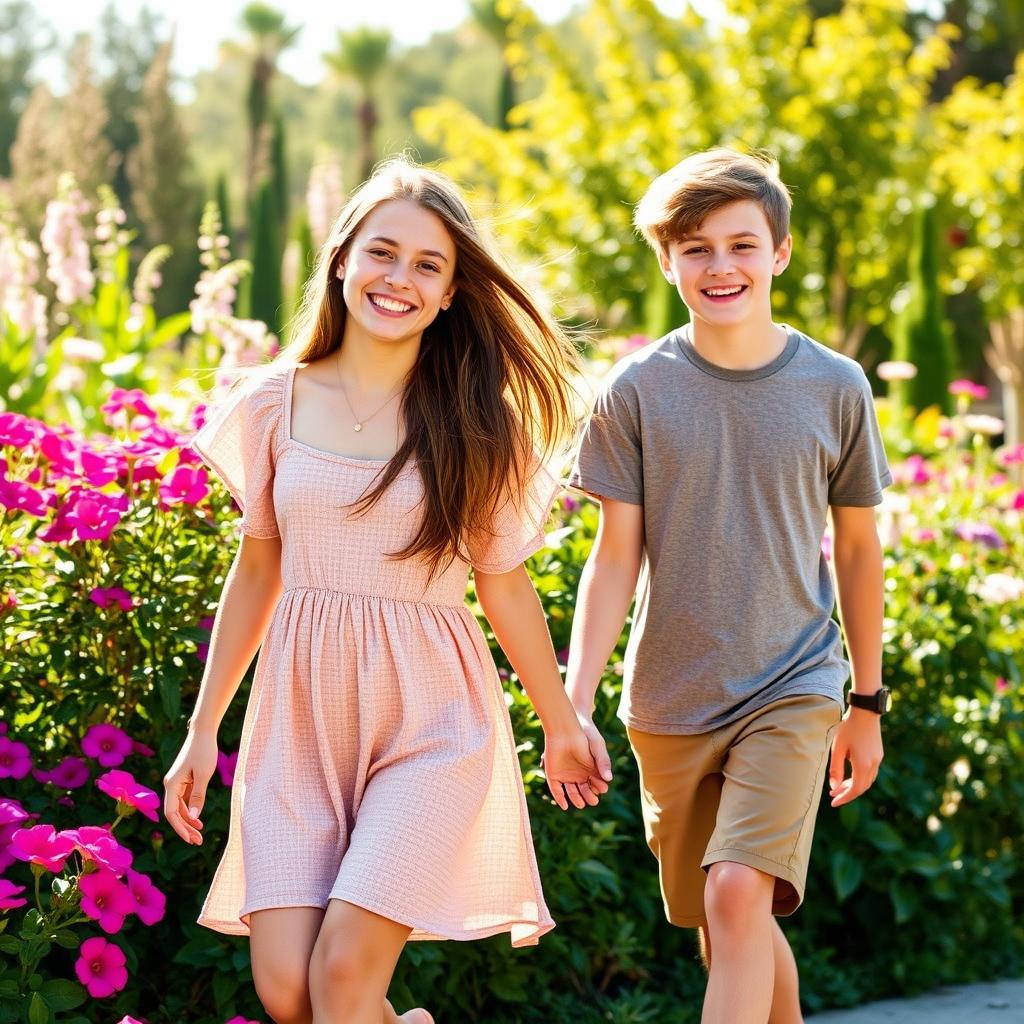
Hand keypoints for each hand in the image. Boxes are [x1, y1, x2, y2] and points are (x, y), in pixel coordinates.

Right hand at [162, 729, 218, 844]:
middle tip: (198, 842)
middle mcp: (171, 785)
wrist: (203, 732)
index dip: (179, 828)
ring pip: (179, 808)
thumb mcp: (204, 774)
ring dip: (188, 821)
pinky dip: (190, 811)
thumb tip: (193, 818)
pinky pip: (184, 801)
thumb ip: (198, 796)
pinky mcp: (183, 780)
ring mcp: (176, 783)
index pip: (171, 813)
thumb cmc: (204, 750)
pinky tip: (198, 821)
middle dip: (185, 828)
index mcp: (172, 784)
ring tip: (199, 835)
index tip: (190, 839)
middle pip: (174, 813)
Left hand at [541, 725, 609, 810]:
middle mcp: (581, 775)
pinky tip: (564, 804)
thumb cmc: (587, 735)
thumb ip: (603, 762)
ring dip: (576, 798)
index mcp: (593, 771)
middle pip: (586, 792)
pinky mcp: (555, 774)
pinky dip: (560, 798)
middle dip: (589, 796)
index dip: (599, 789)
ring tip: (579, 801)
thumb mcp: (598, 747)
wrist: (567, 725)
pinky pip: (557, 789)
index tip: (601, 787)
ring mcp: (568, 775)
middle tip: (591, 798)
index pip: (598, 786)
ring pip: (573, 793)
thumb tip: (609, 779)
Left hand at [829, 707, 883, 807]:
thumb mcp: (837, 748)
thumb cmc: (848, 728)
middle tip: (833, 796)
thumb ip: (835, 769)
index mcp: (863, 765)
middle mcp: (873, 765)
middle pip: (862, 787)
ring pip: (867, 781)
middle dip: (847, 793)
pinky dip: (860, 778)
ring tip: (839, 787)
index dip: (844, 798)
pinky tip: (849, 775)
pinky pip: (870, 773)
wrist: (865, 711)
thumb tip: (834, 788)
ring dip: (854, 786)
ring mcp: (878, 759)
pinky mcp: (878, 754)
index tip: (833, 803)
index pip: (855, 790)